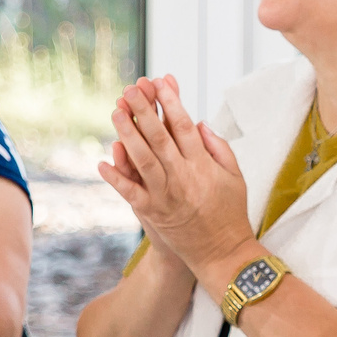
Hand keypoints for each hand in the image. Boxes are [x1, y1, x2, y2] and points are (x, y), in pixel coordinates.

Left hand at [95, 77, 255, 283]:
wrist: (222, 254)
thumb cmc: (230, 213)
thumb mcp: (235, 177)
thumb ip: (218, 148)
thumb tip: (199, 123)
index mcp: (204, 166)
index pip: (185, 127)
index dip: (171, 102)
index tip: (161, 82)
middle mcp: (183, 177)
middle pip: (160, 137)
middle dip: (144, 110)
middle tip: (131, 88)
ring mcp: (166, 196)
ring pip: (143, 159)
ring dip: (128, 134)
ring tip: (115, 111)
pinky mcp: (152, 213)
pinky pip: (130, 192)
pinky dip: (116, 178)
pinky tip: (102, 161)